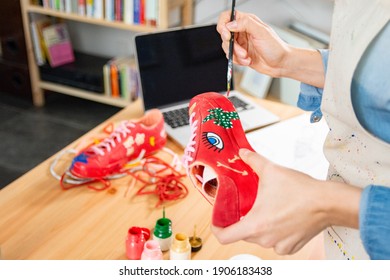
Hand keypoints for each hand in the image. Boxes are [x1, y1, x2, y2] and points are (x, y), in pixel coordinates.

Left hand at [211, 148, 360, 254]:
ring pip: (259, 237)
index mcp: (255, 225)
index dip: (217, 227)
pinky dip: (274, 231)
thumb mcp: (272, 170)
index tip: (218, 219)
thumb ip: (253, 160)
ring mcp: (279, 245)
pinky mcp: (292, 247)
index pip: (225, 236)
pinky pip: (275, 242)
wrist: (328, 203)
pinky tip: (281, 217)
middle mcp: (265, 239)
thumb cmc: (300, 190)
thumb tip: (243, 153)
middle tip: (246, 205)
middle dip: (242, 219)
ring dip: (259, 225)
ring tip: (267, 208)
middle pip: (243, 234)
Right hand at [216, 10, 290, 77]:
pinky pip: (231, 57)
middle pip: (224, 34)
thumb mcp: (261, 32)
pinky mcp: (240, 54)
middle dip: (232, 46)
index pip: (227, 17)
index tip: (227, 35)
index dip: (223, 25)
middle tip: (242, 51)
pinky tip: (248, 61)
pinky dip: (238, 61)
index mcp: (247, 22)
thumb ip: (245, 24)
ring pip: (227, 47)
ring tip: (247, 57)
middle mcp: (242, 31)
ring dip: (236, 55)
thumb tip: (230, 24)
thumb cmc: (276, 48)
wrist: (280, 64)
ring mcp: (241, 43)